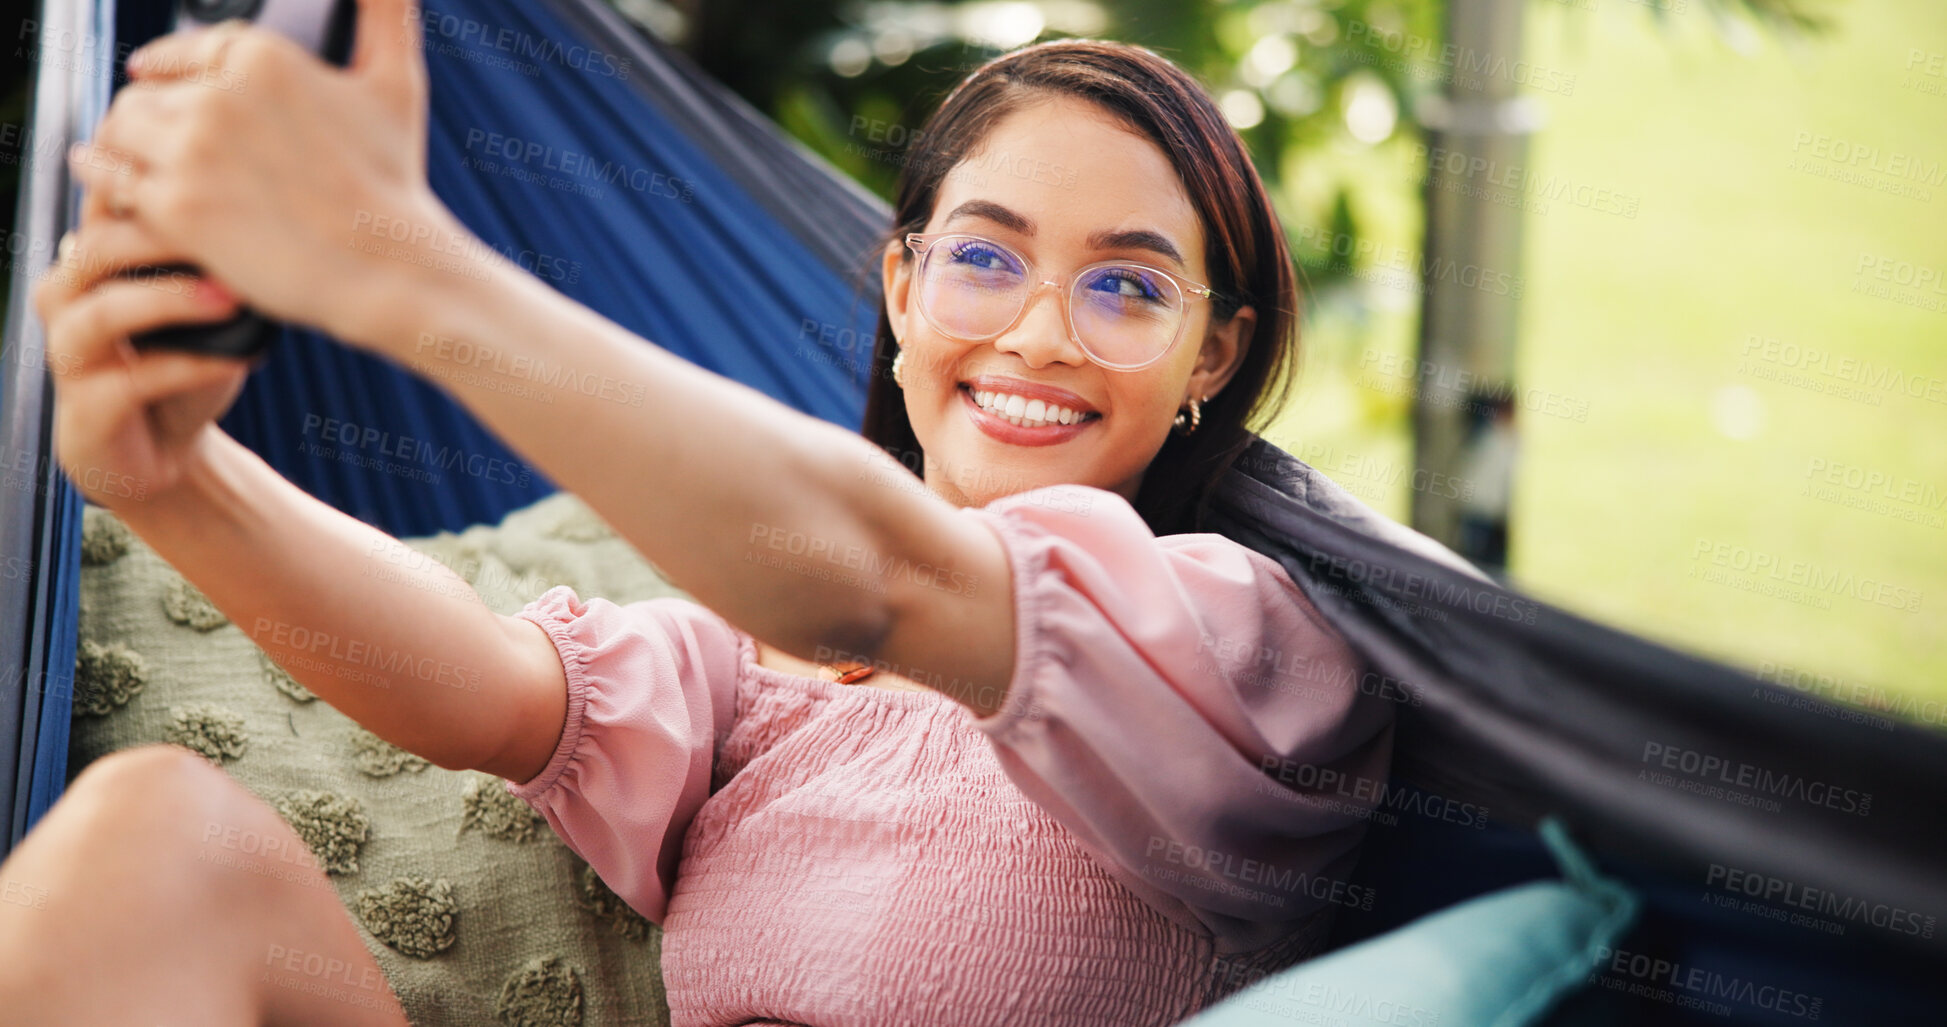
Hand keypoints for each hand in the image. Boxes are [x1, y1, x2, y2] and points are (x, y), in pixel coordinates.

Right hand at [31, 186, 256, 513]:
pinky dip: (189, 367)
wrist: (165, 452)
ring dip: (171, 300)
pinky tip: (235, 359)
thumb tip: (276, 199)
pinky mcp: (86, 409)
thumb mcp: (206, 301)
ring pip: (105, 311)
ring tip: (231, 297)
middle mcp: (66, 296)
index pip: (105, 203)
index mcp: (90, 259)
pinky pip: (133, 380)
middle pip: (99, 246)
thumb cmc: (187, 363)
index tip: (220, 170)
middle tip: (231, 230)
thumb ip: (210, 251)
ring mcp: (69, 353)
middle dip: (164, 236)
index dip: (148, 181)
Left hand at [64, 0, 447, 350]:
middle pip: (145, 89)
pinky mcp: (176, 208)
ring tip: (143, 167)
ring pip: (120, 128)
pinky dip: (116, 187)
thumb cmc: (395, 181)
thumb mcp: (397, 82)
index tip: (165, 86)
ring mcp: (192, 152)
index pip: (185, 50)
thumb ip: (386, 13)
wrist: (389, 268)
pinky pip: (114, 182)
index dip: (174, 72)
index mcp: (262, 57)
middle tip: (163, 144)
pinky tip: (126, 197)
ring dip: (126, 147)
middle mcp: (218, 95)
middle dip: (153, 116)